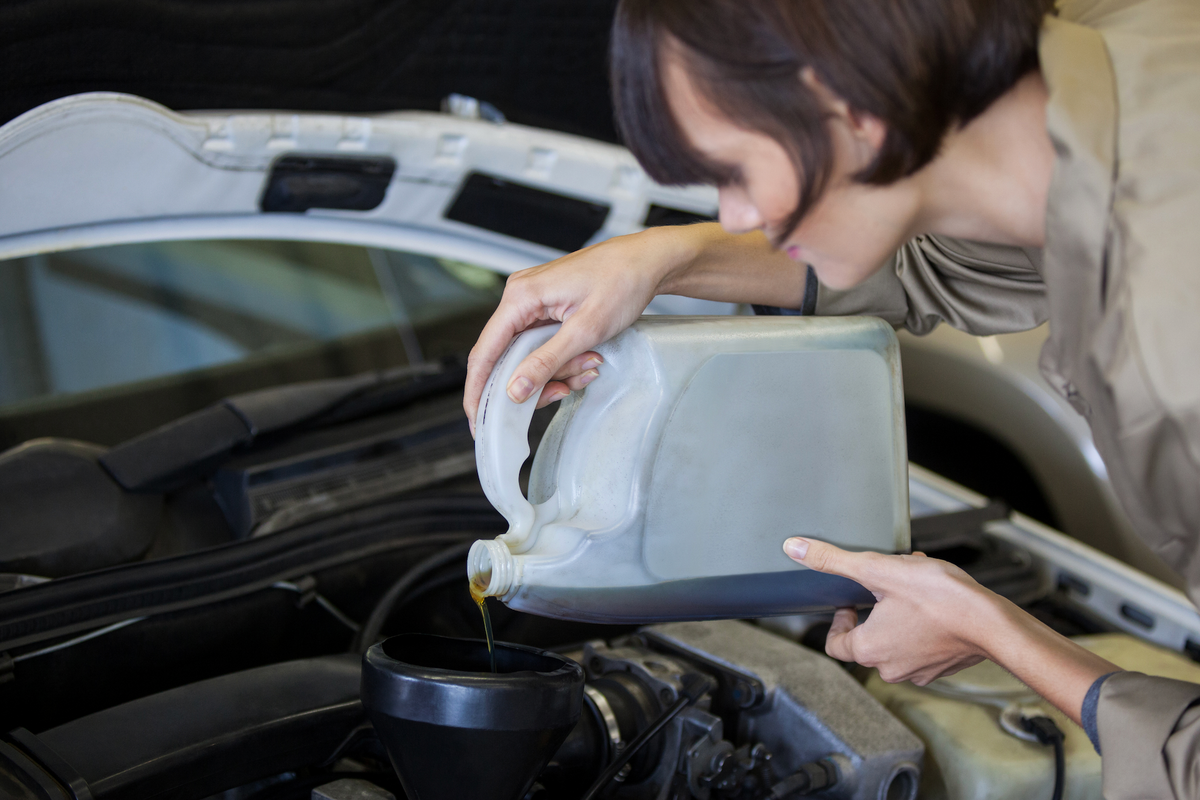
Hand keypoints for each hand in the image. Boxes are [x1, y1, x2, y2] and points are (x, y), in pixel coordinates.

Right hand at [463, 227, 695, 432]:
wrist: (647, 261)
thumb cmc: (622, 281)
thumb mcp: (586, 330)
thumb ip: (547, 362)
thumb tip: (514, 390)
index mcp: (520, 296)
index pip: (484, 352)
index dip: (478, 390)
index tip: (478, 421)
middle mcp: (519, 297)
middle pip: (507, 358)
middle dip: (535, 381)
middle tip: (564, 390)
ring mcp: (532, 303)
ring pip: (528, 356)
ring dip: (557, 371)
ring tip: (589, 364)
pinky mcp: (545, 309)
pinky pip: (542, 346)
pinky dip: (562, 360)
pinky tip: (586, 359)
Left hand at [783, 536, 1118, 721]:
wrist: (992, 622)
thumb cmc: (941, 599)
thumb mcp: (878, 569)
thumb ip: (833, 560)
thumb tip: (795, 548)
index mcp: (868, 650)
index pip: (836, 643)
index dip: (839, 620)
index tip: (852, 601)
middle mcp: (890, 668)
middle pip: (867, 640)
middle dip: (873, 608)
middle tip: (886, 586)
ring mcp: (917, 671)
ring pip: (895, 641)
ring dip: (897, 614)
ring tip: (912, 589)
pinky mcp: (940, 667)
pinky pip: (920, 646)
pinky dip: (920, 626)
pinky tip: (933, 603)